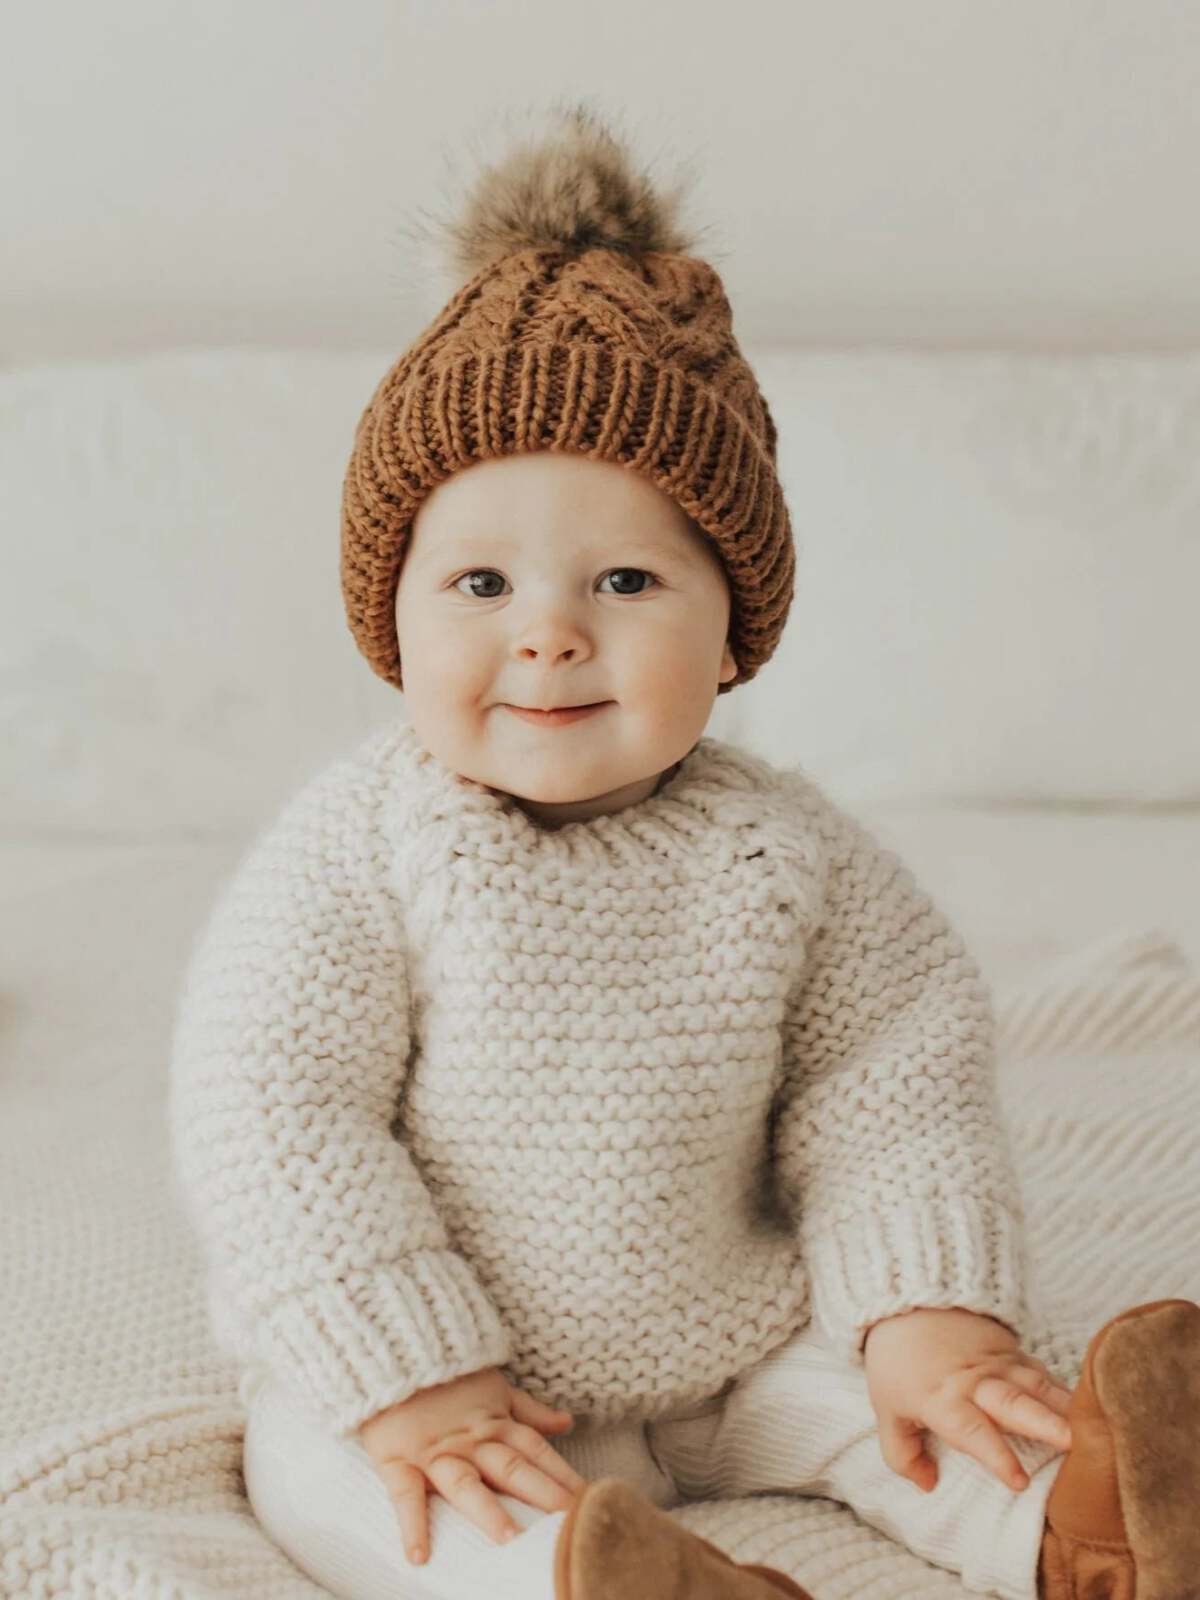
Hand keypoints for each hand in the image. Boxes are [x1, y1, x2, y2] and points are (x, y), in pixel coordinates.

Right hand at [357, 1365, 587, 1566]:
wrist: (393, 1352)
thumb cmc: (446, 1376)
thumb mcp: (494, 1388)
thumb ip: (529, 1411)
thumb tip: (567, 1422)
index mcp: (495, 1423)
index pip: (536, 1451)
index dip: (562, 1474)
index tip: (590, 1499)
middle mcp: (470, 1440)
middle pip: (511, 1467)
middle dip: (541, 1493)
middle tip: (568, 1521)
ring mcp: (435, 1451)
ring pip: (464, 1483)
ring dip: (487, 1510)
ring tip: (509, 1539)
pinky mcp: (398, 1458)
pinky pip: (404, 1495)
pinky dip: (411, 1524)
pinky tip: (419, 1556)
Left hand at [861, 1306, 1073, 1493]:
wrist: (909, 1300)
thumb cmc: (897, 1362)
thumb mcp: (886, 1409)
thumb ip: (902, 1454)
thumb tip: (928, 1485)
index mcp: (942, 1400)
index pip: (972, 1430)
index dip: (996, 1456)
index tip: (1019, 1482)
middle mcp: (976, 1383)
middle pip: (1015, 1404)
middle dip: (1047, 1425)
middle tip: (1077, 1445)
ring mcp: (999, 1364)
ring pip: (1039, 1386)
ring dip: (1068, 1409)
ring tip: (1101, 1431)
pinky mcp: (1014, 1352)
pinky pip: (1045, 1374)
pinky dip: (1068, 1393)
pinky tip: (1093, 1410)